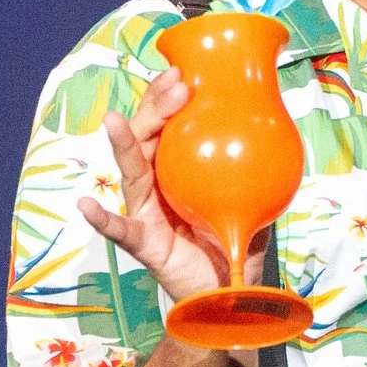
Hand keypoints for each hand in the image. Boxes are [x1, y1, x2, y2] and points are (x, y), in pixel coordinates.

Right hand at [73, 70, 257, 309]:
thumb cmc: (235, 241)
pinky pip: (121, 232)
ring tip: (113, 121)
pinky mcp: (144, 245)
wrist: (230, 294)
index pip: (168, 125)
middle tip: (173, 85)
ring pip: (131, 172)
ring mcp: (147, 213)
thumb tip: (279, 127)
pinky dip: (103, 220)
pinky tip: (87, 206)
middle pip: (146, 138)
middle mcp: (158, 185)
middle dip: (154, 108)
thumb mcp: (253, 199)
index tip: (182, 72)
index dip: (169, 98)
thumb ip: (259, 169)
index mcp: (179, 169)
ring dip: (123, 145)